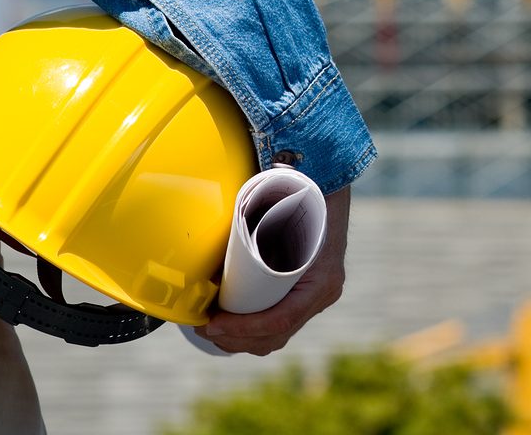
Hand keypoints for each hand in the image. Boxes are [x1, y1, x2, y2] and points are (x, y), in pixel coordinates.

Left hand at [194, 185, 350, 355]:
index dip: (245, 327)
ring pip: (278, 337)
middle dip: (236, 339)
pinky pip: (280, 326)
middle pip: (277, 335)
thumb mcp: (277, 214)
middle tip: (204, 328)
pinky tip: (230, 329)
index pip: (281, 318)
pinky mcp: (307, 298)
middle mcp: (323, 294)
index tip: (213, 323)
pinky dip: (254, 332)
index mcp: (321, 279)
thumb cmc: (298, 200)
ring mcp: (318, 298)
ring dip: (242, 340)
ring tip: (211, 329)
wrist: (326, 190)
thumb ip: (252, 230)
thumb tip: (210, 258)